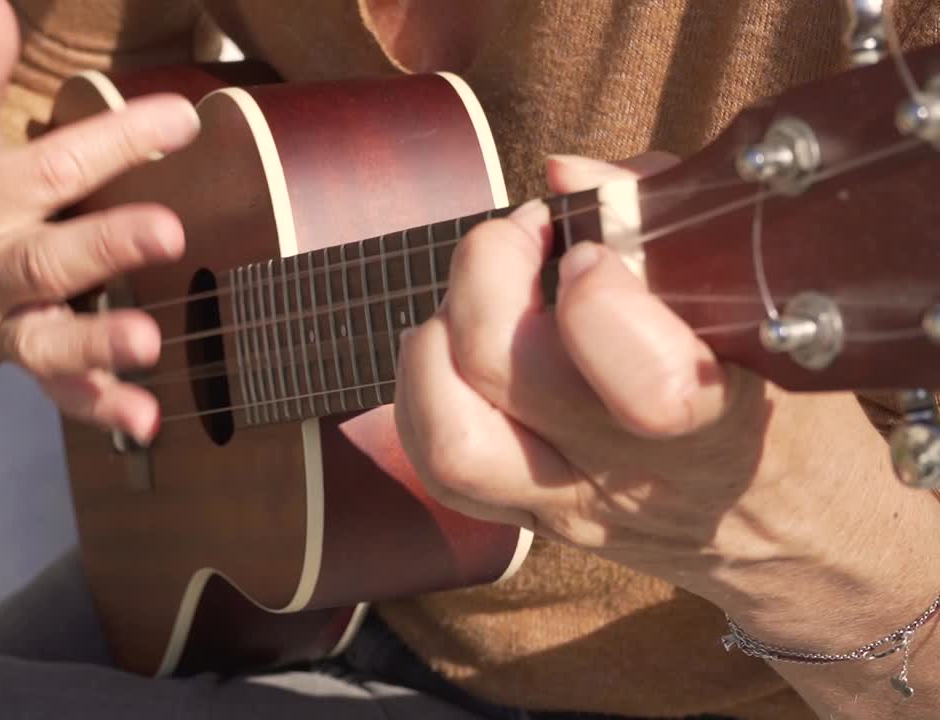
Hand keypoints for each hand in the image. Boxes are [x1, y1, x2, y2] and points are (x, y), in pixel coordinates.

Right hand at [0, 0, 198, 442]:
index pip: (52, 168)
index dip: (117, 142)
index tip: (183, 121)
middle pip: (48, 259)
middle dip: (107, 247)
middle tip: (166, 232)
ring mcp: (4, 322)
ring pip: (48, 341)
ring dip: (99, 347)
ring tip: (149, 346)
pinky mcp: (22, 356)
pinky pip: (58, 388)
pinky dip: (98, 407)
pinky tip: (144, 421)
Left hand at [393, 153, 939, 635]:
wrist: (790, 534)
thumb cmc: (780, 394)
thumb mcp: (763, 303)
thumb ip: (666, 223)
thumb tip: (566, 174)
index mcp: (719, 419)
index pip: (647, 387)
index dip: (595, 299)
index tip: (592, 247)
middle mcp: (632, 474)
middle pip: (501, 374)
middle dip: (487, 270)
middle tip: (523, 236)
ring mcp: (568, 506)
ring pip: (448, 439)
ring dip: (438, 344)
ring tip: (481, 303)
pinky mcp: (526, 520)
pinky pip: (438, 468)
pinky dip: (427, 392)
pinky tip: (462, 350)